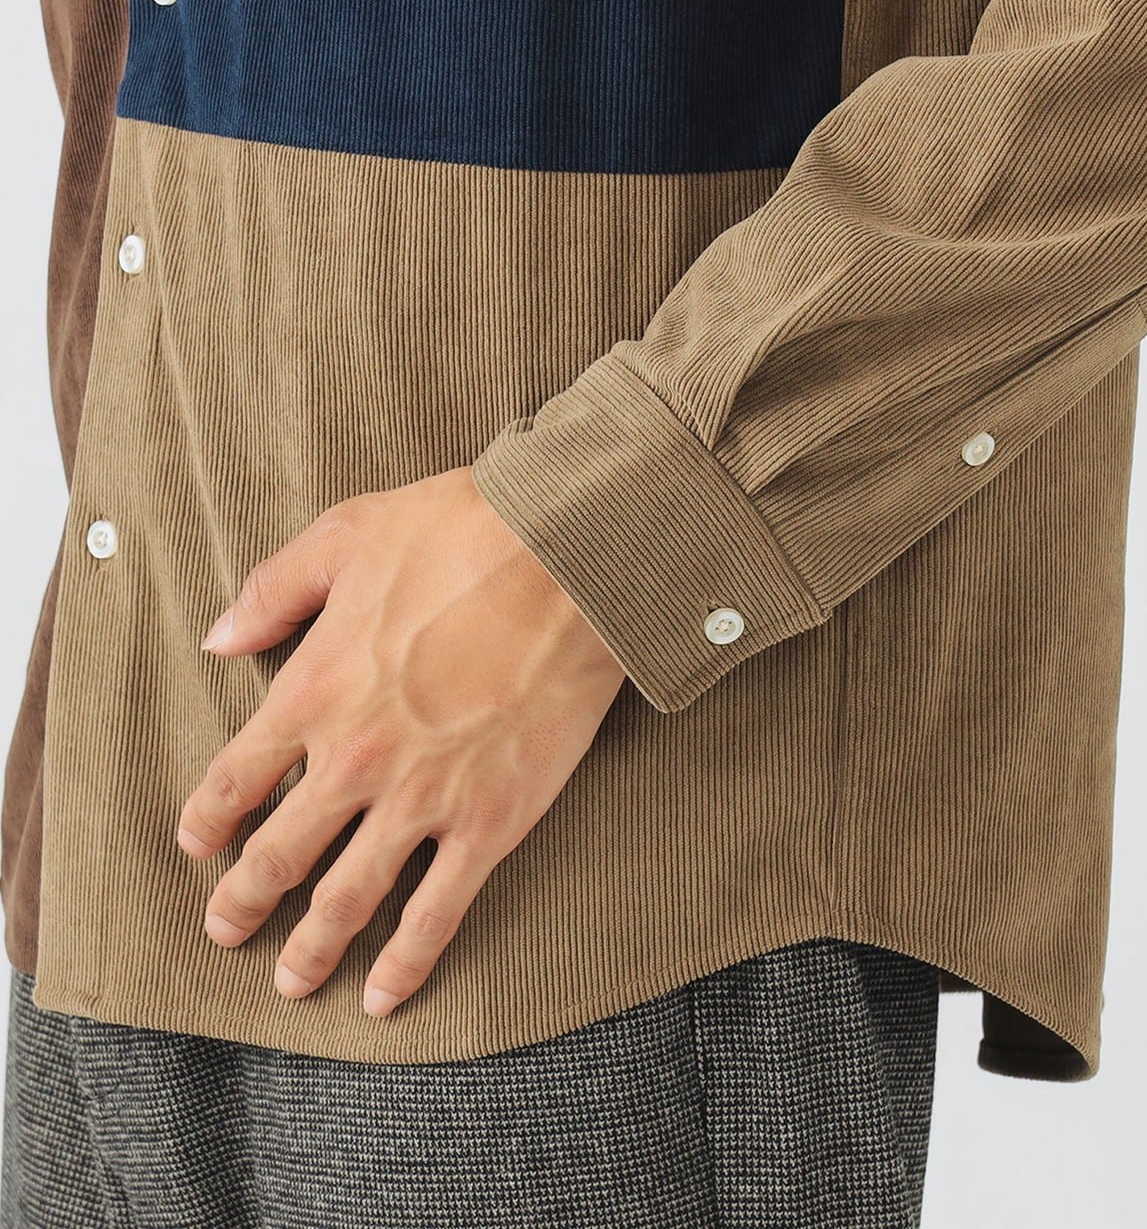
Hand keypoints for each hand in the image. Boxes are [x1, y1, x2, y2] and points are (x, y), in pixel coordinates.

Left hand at [175, 466, 626, 1016]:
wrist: (567, 558)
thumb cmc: (461, 533)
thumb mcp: (348, 535)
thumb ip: (274, 591)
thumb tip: (219, 638)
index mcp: (312, 690)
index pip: (236, 778)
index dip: (208, 820)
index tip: (198, 845)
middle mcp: (353, 760)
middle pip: (279, 854)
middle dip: (242, 901)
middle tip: (224, 930)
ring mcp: (421, 799)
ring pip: (348, 899)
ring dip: (311, 948)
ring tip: (291, 982)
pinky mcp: (489, 823)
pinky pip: (437, 912)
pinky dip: (407, 962)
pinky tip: (386, 995)